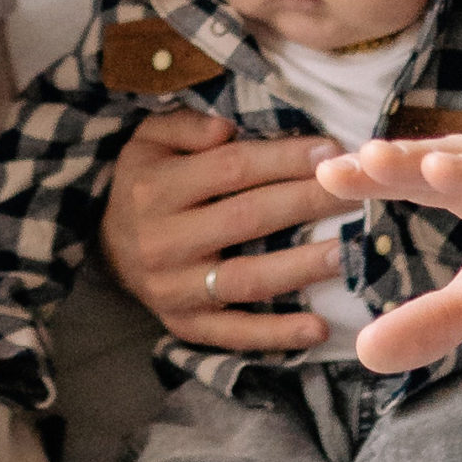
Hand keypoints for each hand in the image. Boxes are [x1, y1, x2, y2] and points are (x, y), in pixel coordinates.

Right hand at [100, 109, 361, 352]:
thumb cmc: (143, 182)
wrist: (104, 245)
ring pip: (247, 278)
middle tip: (358, 193)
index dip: (283, 159)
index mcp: (155, 189)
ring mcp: (173, 288)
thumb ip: (185, 126)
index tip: (331, 152)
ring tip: (348, 252)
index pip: (231, 169)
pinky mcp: (183, 324)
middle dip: (308, 202)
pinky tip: (318, 328)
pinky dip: (276, 334)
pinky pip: (234, 334)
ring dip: (302, 267)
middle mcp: (162, 241)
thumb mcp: (148, 140)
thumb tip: (226, 128)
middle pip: (248, 218)